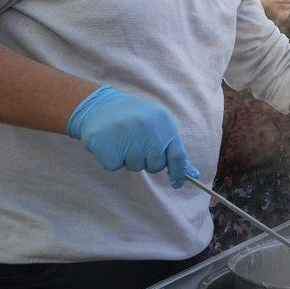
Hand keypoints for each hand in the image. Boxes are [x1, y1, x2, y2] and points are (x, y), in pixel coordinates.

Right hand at [67, 85, 197, 188]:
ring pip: (136, 167)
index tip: (177, 183)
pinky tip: (109, 143)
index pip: (178, 155)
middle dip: (148, 161)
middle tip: (136, 145)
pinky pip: (115, 166)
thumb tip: (191, 174)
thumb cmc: (133, 118)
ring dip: (128, 159)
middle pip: (156, 165)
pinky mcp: (107, 144)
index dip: (178, 172)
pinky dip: (111, 159)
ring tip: (122, 140)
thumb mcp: (157, 124)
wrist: (98, 105)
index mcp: (164, 120)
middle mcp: (148, 126)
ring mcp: (127, 134)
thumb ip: (172, 147)